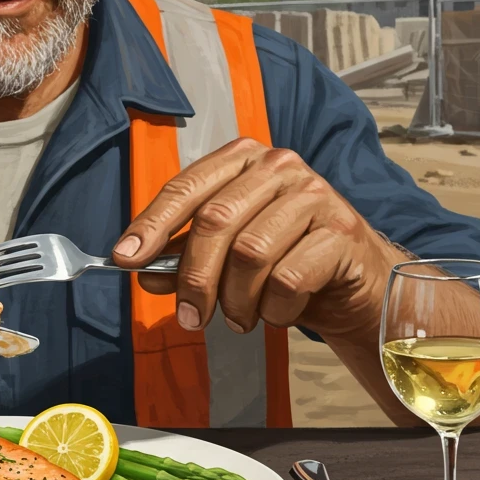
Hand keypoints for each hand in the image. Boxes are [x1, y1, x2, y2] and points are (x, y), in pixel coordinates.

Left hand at [111, 138, 400, 337]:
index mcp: (242, 160)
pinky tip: (277, 314)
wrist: (355, 284)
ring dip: (236, 300)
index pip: (185, 188)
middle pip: (215, 221)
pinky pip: (288, 278)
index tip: (124, 260)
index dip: (151, 225)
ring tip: (239, 319)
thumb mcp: (226, 257)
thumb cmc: (284, 261)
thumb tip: (141, 270)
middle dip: (194, 278)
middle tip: (188, 318)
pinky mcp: (342, 230)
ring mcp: (314, 193)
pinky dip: (274, 308)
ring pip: (250, 252)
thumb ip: (183, 257)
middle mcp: (278, 166)